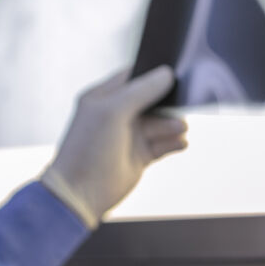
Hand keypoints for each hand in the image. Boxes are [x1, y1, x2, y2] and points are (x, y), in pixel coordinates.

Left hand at [40, 66, 187, 227]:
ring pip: (160, 122)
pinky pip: (163, 144)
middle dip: (168, 102)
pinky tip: (180, 143)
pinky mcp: (139, 155)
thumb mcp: (113, 111)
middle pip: (152, 100)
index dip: (152, 74)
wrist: (81, 192)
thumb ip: (141, 91)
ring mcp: (129, 135)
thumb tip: (166, 74)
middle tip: (183, 105)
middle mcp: (117, 114)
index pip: (133, 76)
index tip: (174, 73)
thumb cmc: (89, 148)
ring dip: (173, 124)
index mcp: (104, 97)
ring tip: (180, 129)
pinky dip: (174, 142)